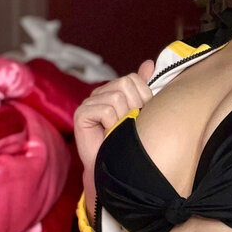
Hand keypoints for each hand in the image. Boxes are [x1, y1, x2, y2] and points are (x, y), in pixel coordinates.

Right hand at [73, 59, 154, 197]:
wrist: (115, 167)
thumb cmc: (128, 141)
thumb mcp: (141, 111)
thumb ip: (144, 88)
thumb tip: (149, 63)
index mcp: (114, 90)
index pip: (133, 79)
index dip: (142, 98)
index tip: (139, 116)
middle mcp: (100, 93)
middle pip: (125, 84)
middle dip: (133, 107)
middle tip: (127, 125)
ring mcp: (89, 102)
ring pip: (117, 97)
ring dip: (123, 118)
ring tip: (118, 131)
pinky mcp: (81, 113)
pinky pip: (106, 110)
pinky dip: (112, 124)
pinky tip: (108, 134)